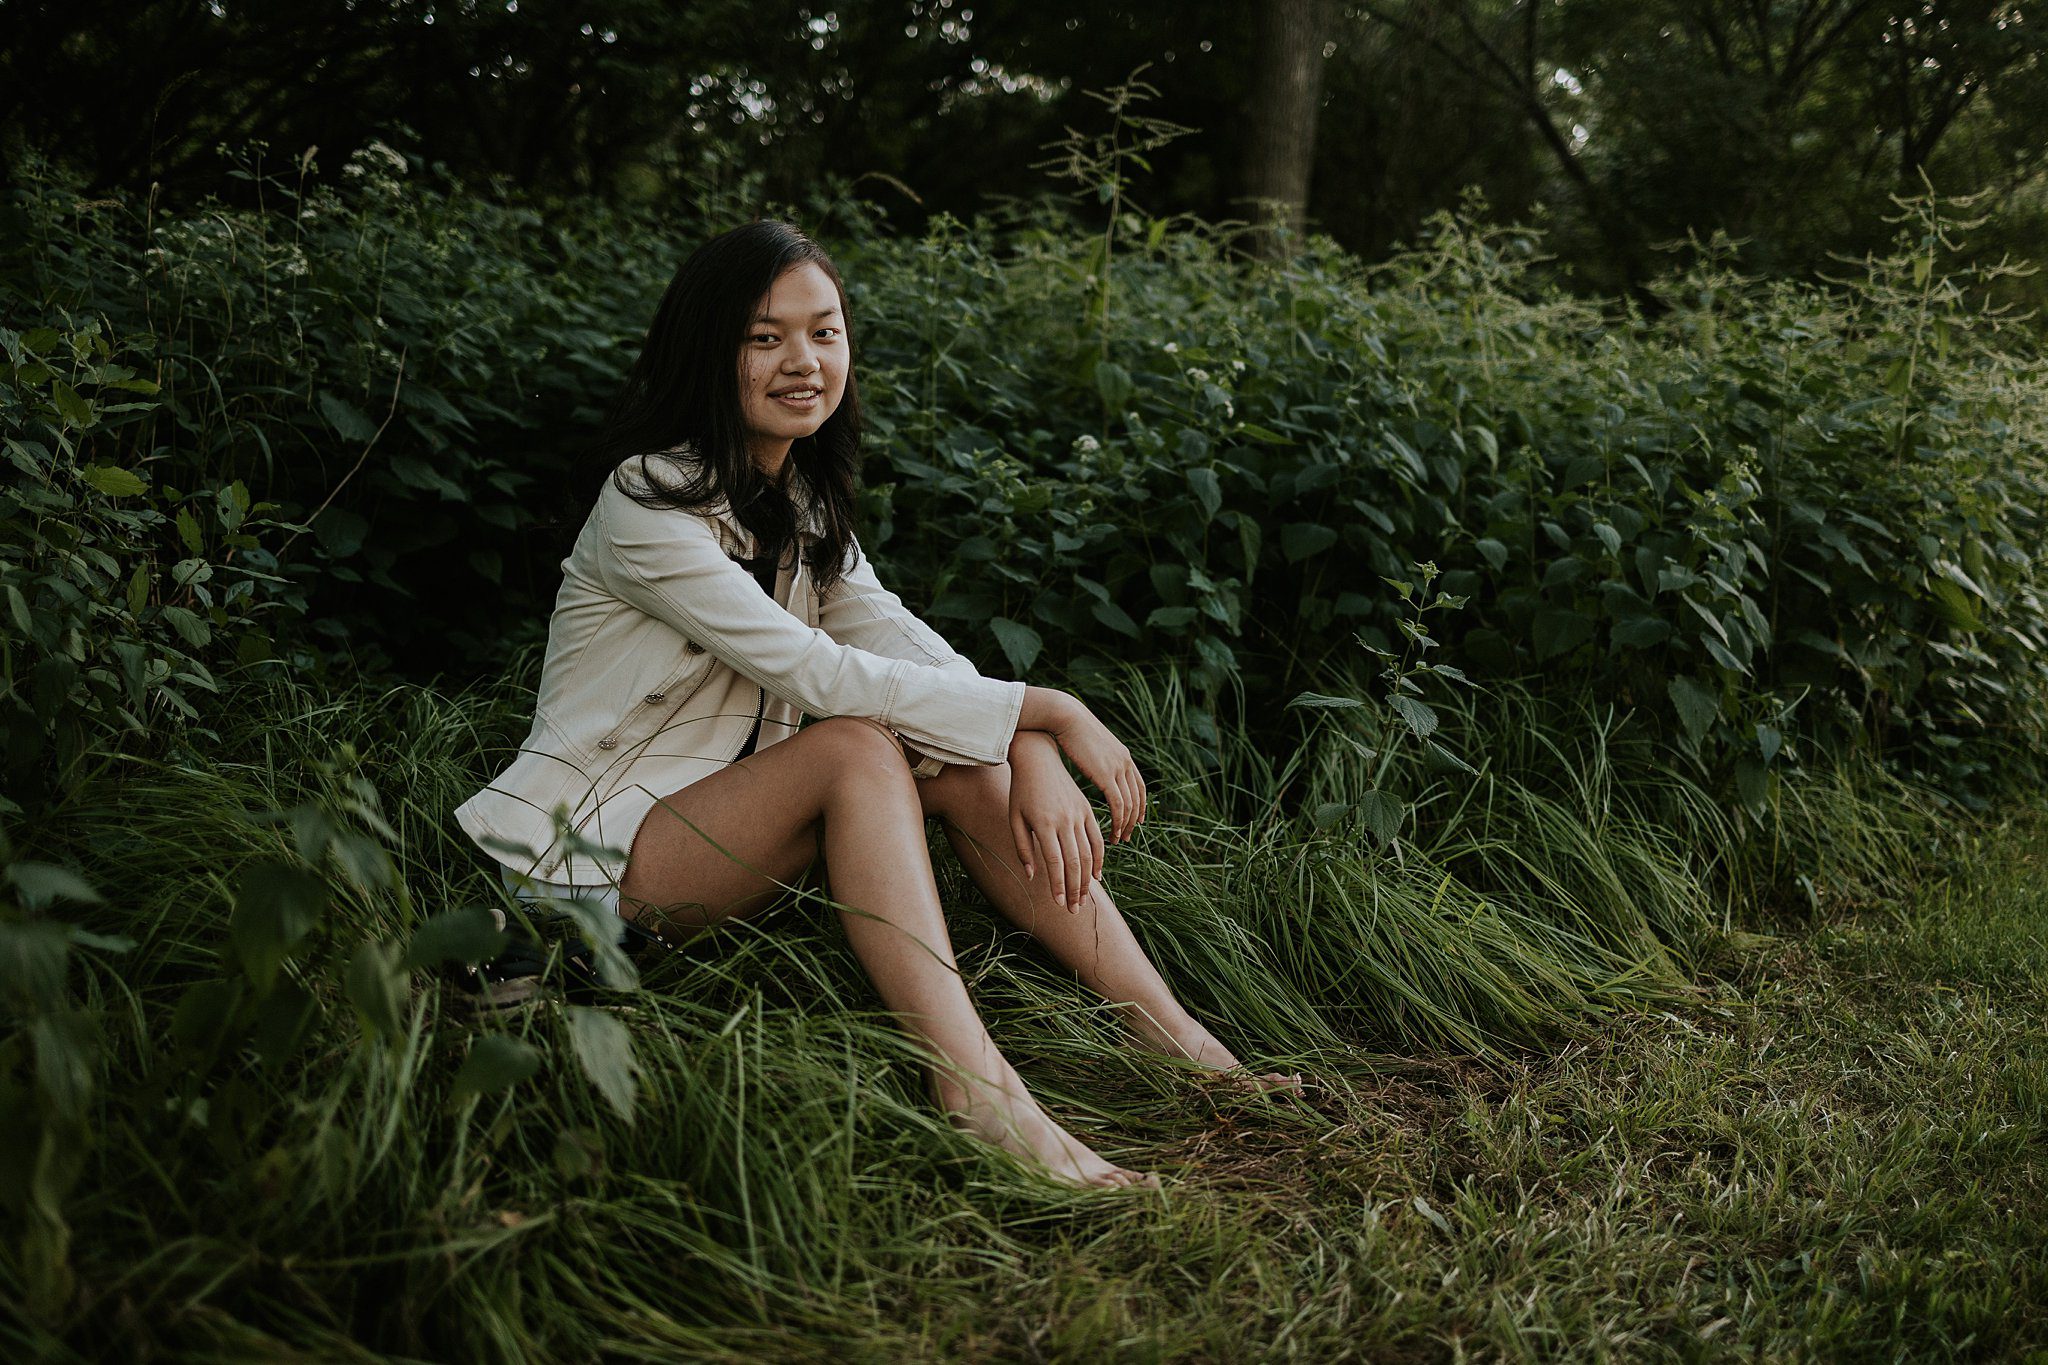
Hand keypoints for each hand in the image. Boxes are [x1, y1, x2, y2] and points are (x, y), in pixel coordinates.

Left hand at [1006, 732, 1100, 912]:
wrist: (1039, 759)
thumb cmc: (1021, 791)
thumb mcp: (1015, 819)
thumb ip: (1023, 848)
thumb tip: (1033, 876)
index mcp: (1044, 823)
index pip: (1055, 862)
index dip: (1058, 885)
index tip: (1059, 904)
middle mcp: (1064, 820)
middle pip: (1075, 862)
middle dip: (1075, 889)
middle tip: (1074, 910)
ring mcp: (1079, 814)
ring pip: (1089, 853)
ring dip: (1087, 879)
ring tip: (1084, 898)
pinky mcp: (1087, 810)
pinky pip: (1097, 839)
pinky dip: (1099, 859)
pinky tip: (1096, 876)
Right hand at [1048, 702, 1146, 844]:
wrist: (1067, 717)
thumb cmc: (1072, 730)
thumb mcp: (1091, 746)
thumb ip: (1098, 758)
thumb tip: (1095, 765)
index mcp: (1124, 756)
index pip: (1139, 787)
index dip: (1140, 805)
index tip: (1137, 821)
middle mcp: (1126, 763)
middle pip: (1137, 798)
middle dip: (1134, 820)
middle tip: (1128, 836)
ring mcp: (1118, 769)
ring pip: (1130, 805)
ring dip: (1126, 825)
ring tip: (1119, 839)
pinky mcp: (1107, 775)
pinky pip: (1118, 804)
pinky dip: (1118, 821)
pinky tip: (1112, 832)